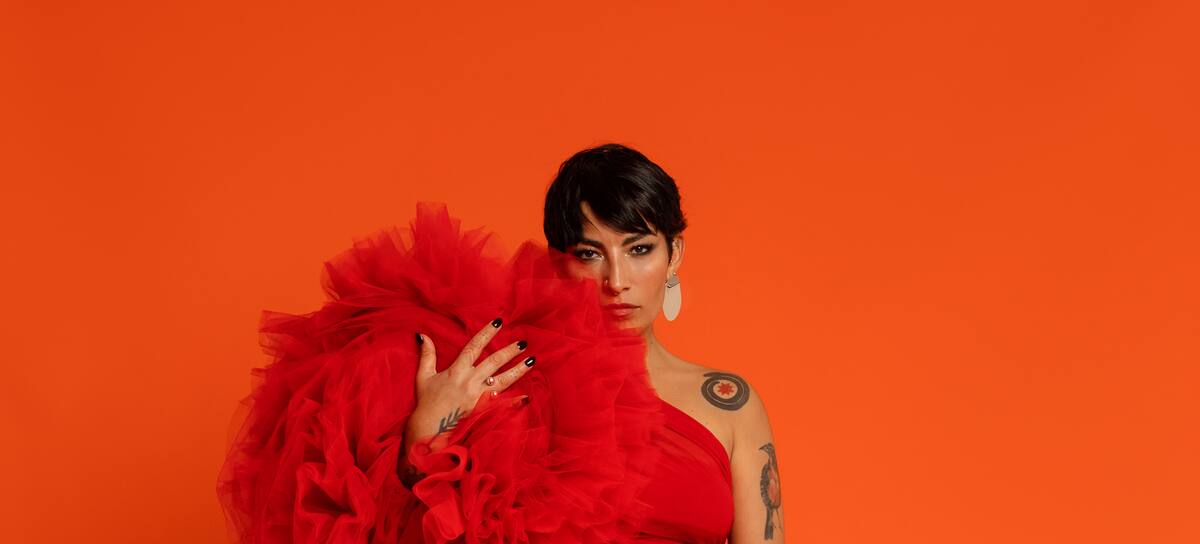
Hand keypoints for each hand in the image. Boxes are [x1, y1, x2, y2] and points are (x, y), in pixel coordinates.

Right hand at [404, 318, 534, 447]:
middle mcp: (470, 381)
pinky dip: (515, 401)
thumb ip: (427, 355)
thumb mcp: (424, 376)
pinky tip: (526, 396)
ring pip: (503, 380)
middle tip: (523, 343)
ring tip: (532, 361)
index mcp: (457, 370)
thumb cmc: (427, 403)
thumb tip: (423, 335)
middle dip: (510, 351)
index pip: (475, 346)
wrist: (429, 429)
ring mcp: (479, 396)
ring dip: (518, 370)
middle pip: (494, 361)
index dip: (487, 333)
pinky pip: (503, 403)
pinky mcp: (483, 410)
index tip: (499, 322)